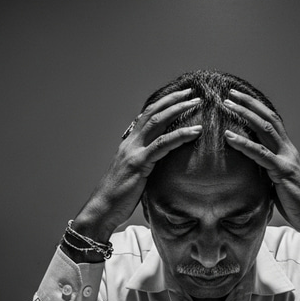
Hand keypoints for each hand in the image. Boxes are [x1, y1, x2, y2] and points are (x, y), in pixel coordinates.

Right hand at [74, 89, 201, 238]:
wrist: (103, 208)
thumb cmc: (119, 196)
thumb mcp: (134, 175)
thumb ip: (146, 164)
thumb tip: (162, 165)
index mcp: (129, 144)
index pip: (146, 116)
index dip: (163, 104)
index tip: (180, 96)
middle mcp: (131, 143)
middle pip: (153, 113)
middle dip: (173, 100)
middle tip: (192, 92)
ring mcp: (134, 151)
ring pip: (158, 122)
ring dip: (179, 110)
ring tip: (197, 103)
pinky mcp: (139, 163)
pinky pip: (162, 145)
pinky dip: (180, 136)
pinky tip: (195, 132)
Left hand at [223, 89, 299, 265]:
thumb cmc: (297, 203)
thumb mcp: (278, 183)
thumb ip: (266, 172)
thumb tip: (248, 172)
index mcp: (287, 151)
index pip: (271, 122)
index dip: (256, 108)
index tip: (239, 99)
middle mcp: (288, 149)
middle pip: (268, 118)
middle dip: (248, 104)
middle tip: (229, 93)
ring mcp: (286, 159)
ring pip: (264, 129)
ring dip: (244, 115)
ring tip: (226, 105)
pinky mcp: (283, 172)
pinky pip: (261, 154)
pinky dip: (243, 144)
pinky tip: (228, 137)